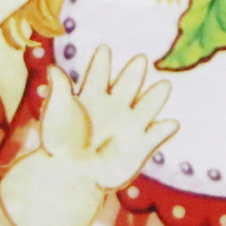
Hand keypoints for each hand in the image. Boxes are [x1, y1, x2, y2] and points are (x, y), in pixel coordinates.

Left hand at [0, 47, 176, 225]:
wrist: (69, 176)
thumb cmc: (59, 144)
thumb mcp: (57, 112)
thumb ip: (60, 90)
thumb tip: (54, 68)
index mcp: (90, 98)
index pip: (98, 76)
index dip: (101, 63)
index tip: (103, 49)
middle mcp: (112, 109)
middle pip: (126, 85)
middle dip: (133, 73)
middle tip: (141, 59)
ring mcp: (127, 127)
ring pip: (146, 107)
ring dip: (155, 97)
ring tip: (164, 85)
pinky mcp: (139, 147)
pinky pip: (155, 135)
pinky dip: (163, 131)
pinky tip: (171, 124)